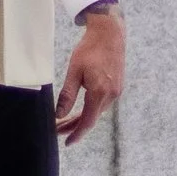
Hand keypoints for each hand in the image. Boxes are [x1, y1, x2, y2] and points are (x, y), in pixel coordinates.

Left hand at [56, 5, 125, 145]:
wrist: (110, 33)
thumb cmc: (90, 49)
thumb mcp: (74, 71)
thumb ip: (67, 95)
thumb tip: (59, 114)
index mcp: (100, 92)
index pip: (88, 121)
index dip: (76, 133)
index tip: (67, 142)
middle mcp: (111, 95)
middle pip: (92, 118)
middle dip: (75, 126)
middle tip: (58, 130)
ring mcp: (116, 91)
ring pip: (97, 111)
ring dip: (82, 117)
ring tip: (66, 121)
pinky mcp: (117, 87)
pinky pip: (102, 103)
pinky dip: (90, 108)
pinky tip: (81, 108)